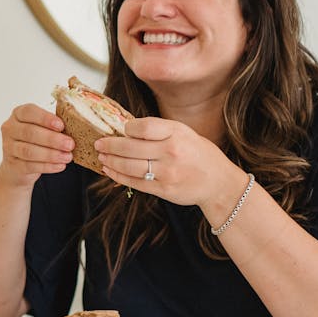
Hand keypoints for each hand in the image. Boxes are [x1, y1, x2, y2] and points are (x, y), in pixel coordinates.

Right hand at [0, 103, 75, 185]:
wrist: (18, 166)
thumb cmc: (35, 142)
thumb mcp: (41, 128)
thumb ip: (53, 125)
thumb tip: (76, 126)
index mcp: (18, 114)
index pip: (29, 111)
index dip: (45, 118)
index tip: (61, 125)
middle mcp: (10, 128)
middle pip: (30, 132)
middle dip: (52, 139)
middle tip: (70, 144)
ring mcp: (8, 147)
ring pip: (29, 151)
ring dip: (51, 154)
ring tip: (67, 157)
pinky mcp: (12, 164)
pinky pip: (30, 165)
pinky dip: (47, 166)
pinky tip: (60, 166)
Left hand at [93, 117, 241, 207]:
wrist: (218, 183)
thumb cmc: (199, 154)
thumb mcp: (184, 133)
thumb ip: (159, 130)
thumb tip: (127, 128)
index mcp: (177, 133)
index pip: (143, 127)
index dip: (127, 128)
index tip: (122, 129)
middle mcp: (171, 152)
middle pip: (130, 148)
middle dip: (109, 145)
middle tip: (99, 143)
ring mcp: (167, 172)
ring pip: (129, 166)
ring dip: (110, 161)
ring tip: (101, 157)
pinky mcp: (163, 189)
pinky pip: (134, 182)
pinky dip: (118, 176)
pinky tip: (110, 170)